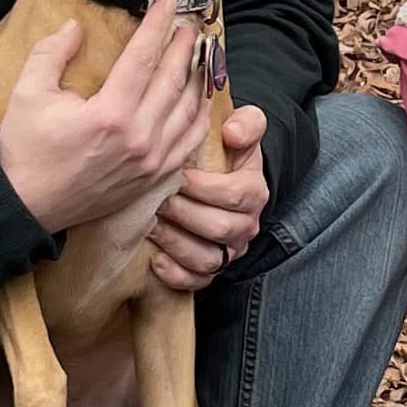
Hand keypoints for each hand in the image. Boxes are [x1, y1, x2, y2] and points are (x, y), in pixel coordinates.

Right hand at [0, 1, 208, 232]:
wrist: (27, 205)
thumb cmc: (26, 150)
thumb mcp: (28, 93)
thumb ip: (51, 53)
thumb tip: (74, 26)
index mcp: (110, 113)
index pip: (143, 57)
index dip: (157, 26)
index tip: (167, 3)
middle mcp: (139, 137)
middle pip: (173, 79)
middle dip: (183, 46)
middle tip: (189, 24)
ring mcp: (152, 160)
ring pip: (189, 109)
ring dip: (197, 77)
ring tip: (199, 54)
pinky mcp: (155, 178)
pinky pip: (190, 140)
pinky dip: (199, 115)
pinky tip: (199, 98)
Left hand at [150, 104, 269, 290]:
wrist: (215, 179)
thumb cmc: (222, 154)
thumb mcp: (240, 131)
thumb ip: (247, 124)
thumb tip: (233, 133)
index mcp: (254, 191)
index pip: (236, 194)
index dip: (205, 187)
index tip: (179, 176)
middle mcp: (246, 225)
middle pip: (219, 228)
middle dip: (184, 213)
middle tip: (156, 200)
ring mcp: (229, 251)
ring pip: (208, 259)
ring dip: (176, 243)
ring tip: (152, 225)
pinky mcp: (211, 271)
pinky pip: (196, 282)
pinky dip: (175, 274)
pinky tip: (155, 258)